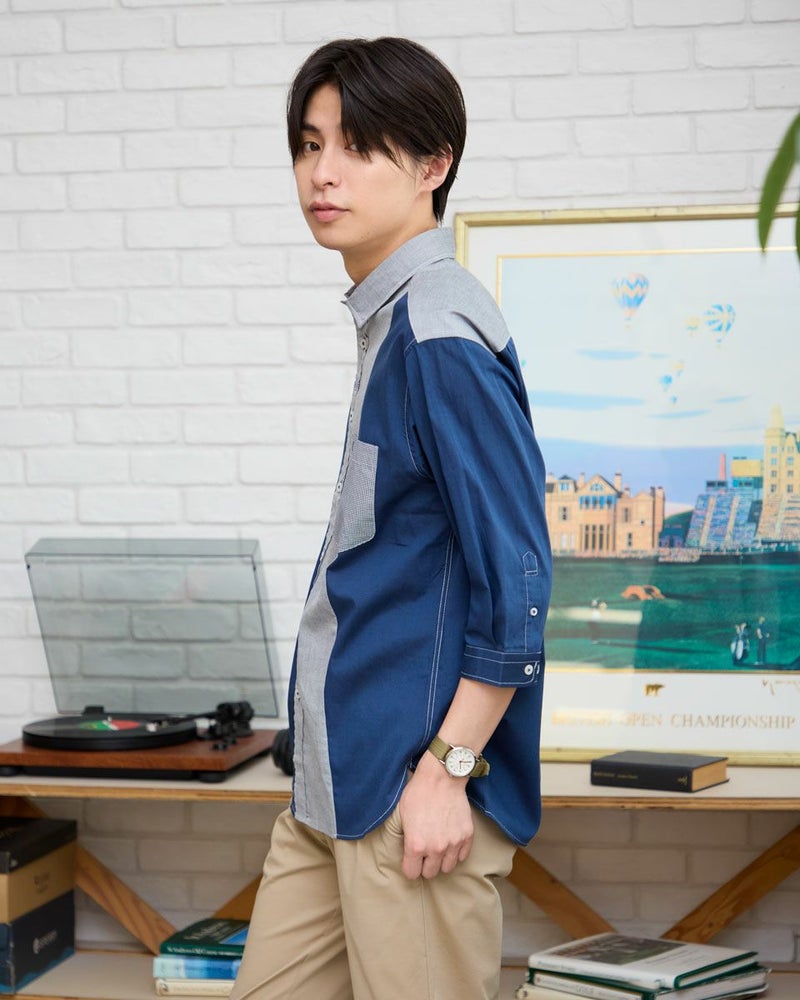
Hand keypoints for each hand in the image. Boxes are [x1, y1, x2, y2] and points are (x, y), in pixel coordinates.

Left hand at [397, 750, 473, 879]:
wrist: (441, 777)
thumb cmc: (418, 793)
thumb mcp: (402, 816)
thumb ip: (407, 839)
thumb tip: (409, 852)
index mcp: (416, 845)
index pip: (412, 873)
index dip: (410, 866)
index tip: (411, 860)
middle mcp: (436, 848)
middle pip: (430, 873)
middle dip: (426, 864)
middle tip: (425, 852)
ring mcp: (453, 843)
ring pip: (447, 868)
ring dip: (442, 860)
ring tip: (439, 847)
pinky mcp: (467, 836)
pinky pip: (462, 856)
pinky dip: (456, 852)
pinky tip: (450, 840)